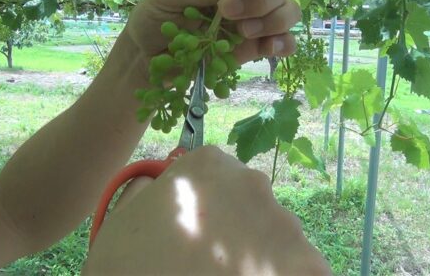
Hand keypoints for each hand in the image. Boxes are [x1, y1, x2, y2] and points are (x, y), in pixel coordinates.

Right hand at [84, 146, 330, 274]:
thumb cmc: (128, 269)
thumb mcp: (121, 219)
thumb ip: (147, 189)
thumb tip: (158, 180)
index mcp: (207, 165)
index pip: (217, 179)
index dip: (205, 210)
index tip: (194, 235)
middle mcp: (253, 183)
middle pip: (249, 206)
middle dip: (236, 230)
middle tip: (208, 264)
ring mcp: (284, 224)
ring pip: (275, 237)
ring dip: (258, 255)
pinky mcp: (309, 265)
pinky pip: (299, 268)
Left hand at [121, 0, 299, 64]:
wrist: (147, 59)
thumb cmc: (153, 19)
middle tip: (226, 12)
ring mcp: (252, 22)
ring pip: (287, 13)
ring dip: (272, 20)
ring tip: (242, 32)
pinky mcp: (252, 50)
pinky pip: (283, 43)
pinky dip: (283, 44)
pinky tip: (268, 48)